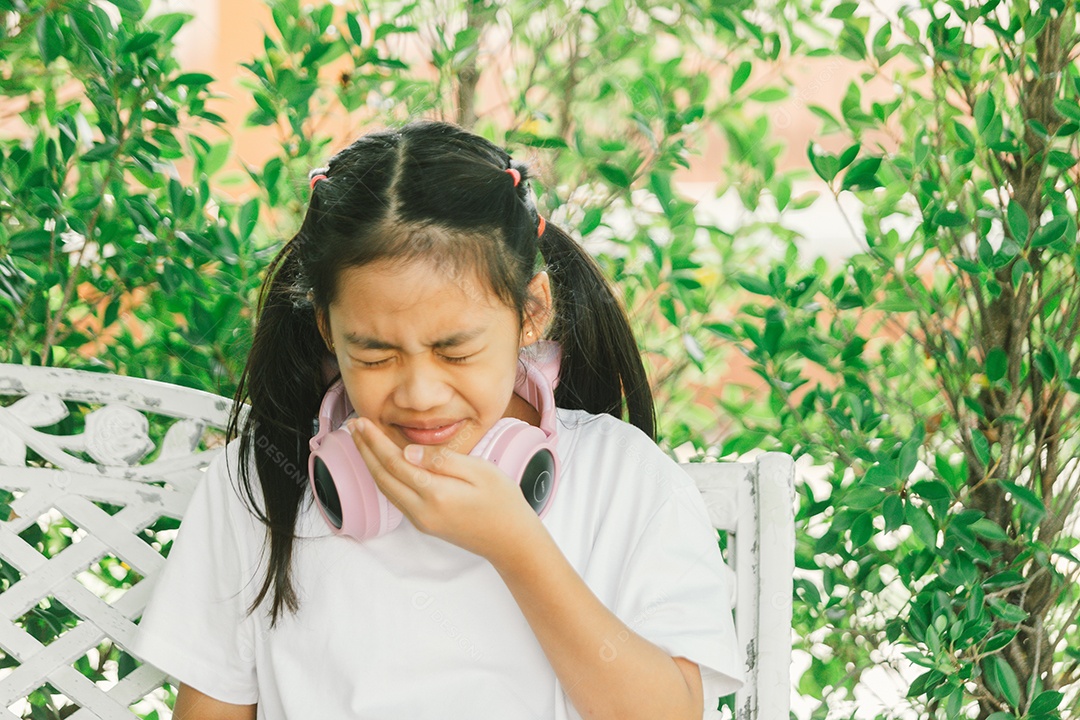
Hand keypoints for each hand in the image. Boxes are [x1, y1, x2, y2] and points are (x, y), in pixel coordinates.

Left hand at [347, 418, 544, 565]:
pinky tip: (381, 464)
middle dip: (365, 450)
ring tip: (361, 442)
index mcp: (435, 493)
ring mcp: (421, 520)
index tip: (362, 422)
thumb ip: (443, 460)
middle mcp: (422, 510)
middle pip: (382, 477)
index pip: (395, 462)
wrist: (511, 542)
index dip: (375, 441)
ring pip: (386, 489)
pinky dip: (383, 477)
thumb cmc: (503, 502)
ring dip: (370, 464)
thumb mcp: (480, 471)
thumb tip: (408, 451)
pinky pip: (396, 497)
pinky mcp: (424, 523)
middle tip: (353, 426)